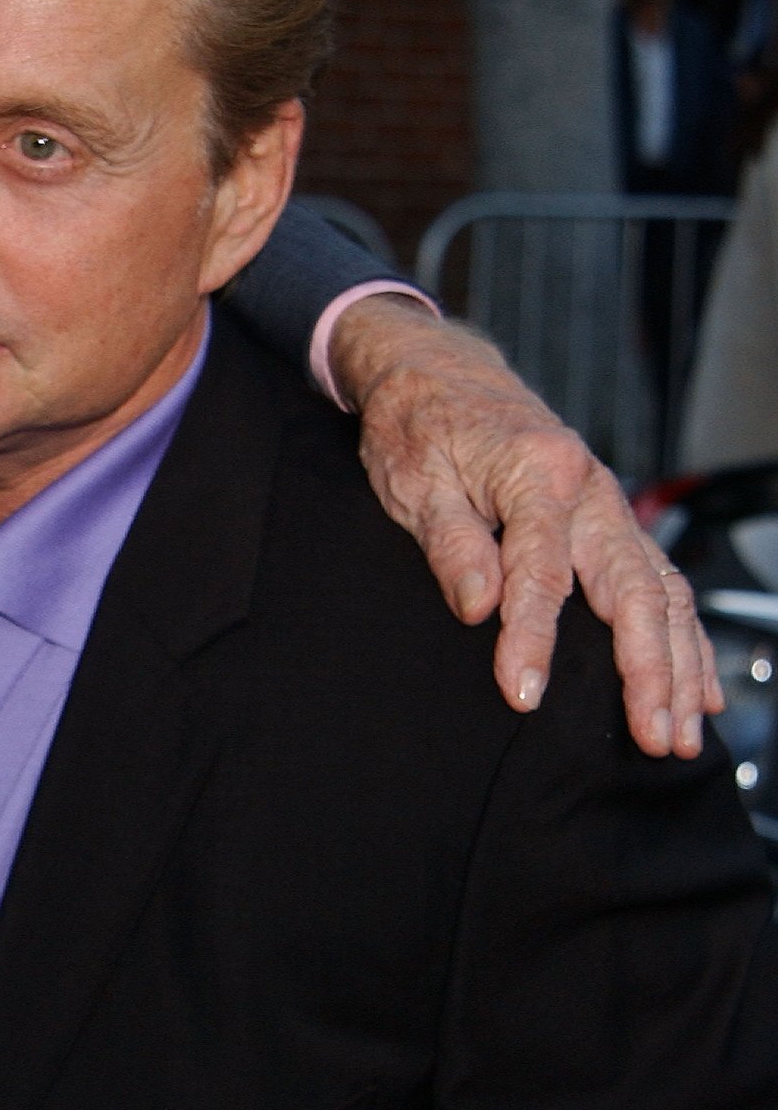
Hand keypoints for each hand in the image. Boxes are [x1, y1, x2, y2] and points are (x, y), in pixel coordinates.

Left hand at [331, 294, 718, 759]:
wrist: (436, 372)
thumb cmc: (418, 424)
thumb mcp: (413, 479)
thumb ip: (451, 543)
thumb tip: (479, 608)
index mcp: (536, 473)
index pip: (540, 573)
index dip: (532, 639)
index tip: (524, 694)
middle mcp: (588, 490)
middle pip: (631, 590)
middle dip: (647, 670)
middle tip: (652, 737)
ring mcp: (607, 505)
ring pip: (661, 592)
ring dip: (677, 664)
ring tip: (681, 732)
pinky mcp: (609, 519)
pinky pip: (661, 583)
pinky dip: (682, 636)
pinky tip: (696, 685)